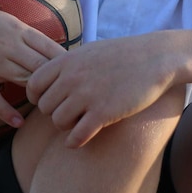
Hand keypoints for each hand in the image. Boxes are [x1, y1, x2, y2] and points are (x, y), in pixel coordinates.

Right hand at [0, 1, 66, 127]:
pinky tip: (19, 122)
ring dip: (38, 96)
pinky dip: (7, 111)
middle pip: (43, 67)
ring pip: (24, 80)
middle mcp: (9, 45)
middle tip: (67, 99)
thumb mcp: (9, 21)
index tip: (76, 78)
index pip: (52, 50)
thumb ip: (29, 37)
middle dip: (57, 84)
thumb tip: (52, 51)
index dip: (67, 67)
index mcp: (20, 30)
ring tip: (49, 110)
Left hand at [26, 32, 180, 147]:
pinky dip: (75, 142)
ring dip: (67, 127)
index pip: (33, 84)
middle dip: (56, 112)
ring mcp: (87, 95)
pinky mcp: (103, 113)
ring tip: (80, 122)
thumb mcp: (92, 50)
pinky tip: (83, 138)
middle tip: (71, 113)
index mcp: (68, 60)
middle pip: (45, 107)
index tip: (51, 102)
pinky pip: (76, 136)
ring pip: (58, 122)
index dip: (38, 97)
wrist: (157, 58)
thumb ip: (70, 63)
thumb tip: (53, 74)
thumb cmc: (126, 54)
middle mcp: (73, 77)